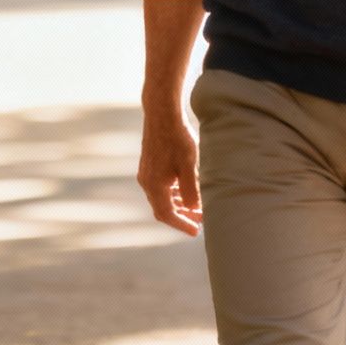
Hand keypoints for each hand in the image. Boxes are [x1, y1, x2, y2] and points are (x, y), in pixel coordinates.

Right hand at [137, 108, 202, 235]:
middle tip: (198, 222)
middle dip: (181, 217)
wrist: (161, 113)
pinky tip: (186, 191)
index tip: (196, 231)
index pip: (167, 214)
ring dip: (178, 205)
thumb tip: (196, 211)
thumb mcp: (189, 166)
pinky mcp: (149, 165)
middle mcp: (146, 182)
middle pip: (162, 208)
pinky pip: (160, 187)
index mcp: (154, 185)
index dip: (182, 224)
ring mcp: (146, 173)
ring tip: (196, 208)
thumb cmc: (177, 139)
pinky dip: (173, 193)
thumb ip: (192, 191)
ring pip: (161, 198)